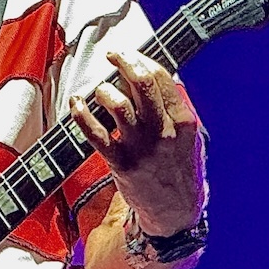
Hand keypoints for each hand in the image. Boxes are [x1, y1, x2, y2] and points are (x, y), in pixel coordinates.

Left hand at [70, 49, 204, 234]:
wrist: (176, 214)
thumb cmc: (181, 172)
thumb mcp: (191, 139)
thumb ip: (176, 110)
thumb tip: (156, 79)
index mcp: (183, 122)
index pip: (162, 78)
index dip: (143, 60)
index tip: (130, 55)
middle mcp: (164, 132)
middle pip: (142, 84)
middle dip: (124, 61)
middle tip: (113, 55)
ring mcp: (142, 148)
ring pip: (118, 105)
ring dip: (105, 90)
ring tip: (101, 90)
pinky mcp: (122, 164)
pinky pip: (96, 135)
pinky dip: (82, 115)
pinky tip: (77, 103)